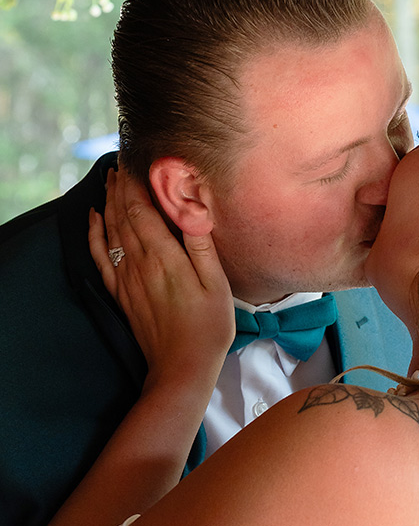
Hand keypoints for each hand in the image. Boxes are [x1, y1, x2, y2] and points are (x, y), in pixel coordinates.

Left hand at [89, 167, 234, 385]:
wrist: (181, 367)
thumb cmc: (208, 326)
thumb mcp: (216, 282)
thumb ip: (200, 242)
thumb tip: (190, 206)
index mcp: (163, 256)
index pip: (141, 207)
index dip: (136, 181)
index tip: (135, 158)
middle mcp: (139, 262)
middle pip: (123, 213)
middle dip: (120, 185)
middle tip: (121, 161)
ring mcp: (126, 277)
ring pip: (110, 229)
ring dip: (109, 201)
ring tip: (110, 179)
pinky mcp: (121, 291)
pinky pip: (100, 255)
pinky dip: (94, 233)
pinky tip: (94, 218)